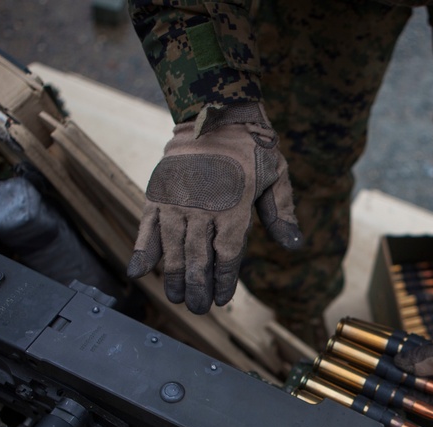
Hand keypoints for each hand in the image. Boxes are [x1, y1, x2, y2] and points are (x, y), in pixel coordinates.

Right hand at [127, 102, 302, 313]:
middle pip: (198, 259)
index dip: (224, 281)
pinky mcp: (158, 192)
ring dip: (173, 277)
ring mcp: (177, 201)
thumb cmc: (252, 146)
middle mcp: (203, 209)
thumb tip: (294, 245)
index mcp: (234, 209)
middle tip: (197, 308)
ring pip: (173, 249)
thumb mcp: (277, 175)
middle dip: (198, 287)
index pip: (227, 256)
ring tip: (175, 298)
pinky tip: (138, 272)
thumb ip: (282, 213)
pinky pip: (147, 226)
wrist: (216, 111)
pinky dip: (142, 249)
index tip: (221, 300)